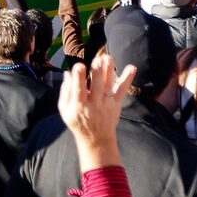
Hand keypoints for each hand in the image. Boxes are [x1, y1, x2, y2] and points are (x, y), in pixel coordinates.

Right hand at [58, 51, 135, 166]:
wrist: (96, 139)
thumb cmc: (78, 122)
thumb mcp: (65, 111)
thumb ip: (65, 92)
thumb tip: (67, 72)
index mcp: (79, 106)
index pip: (78, 90)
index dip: (78, 78)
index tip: (79, 65)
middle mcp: (94, 104)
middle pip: (96, 86)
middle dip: (97, 72)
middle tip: (98, 58)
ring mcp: (107, 104)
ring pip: (108, 86)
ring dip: (109, 71)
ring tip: (108, 57)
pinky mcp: (116, 104)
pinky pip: (122, 90)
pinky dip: (127, 79)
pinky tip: (131, 68)